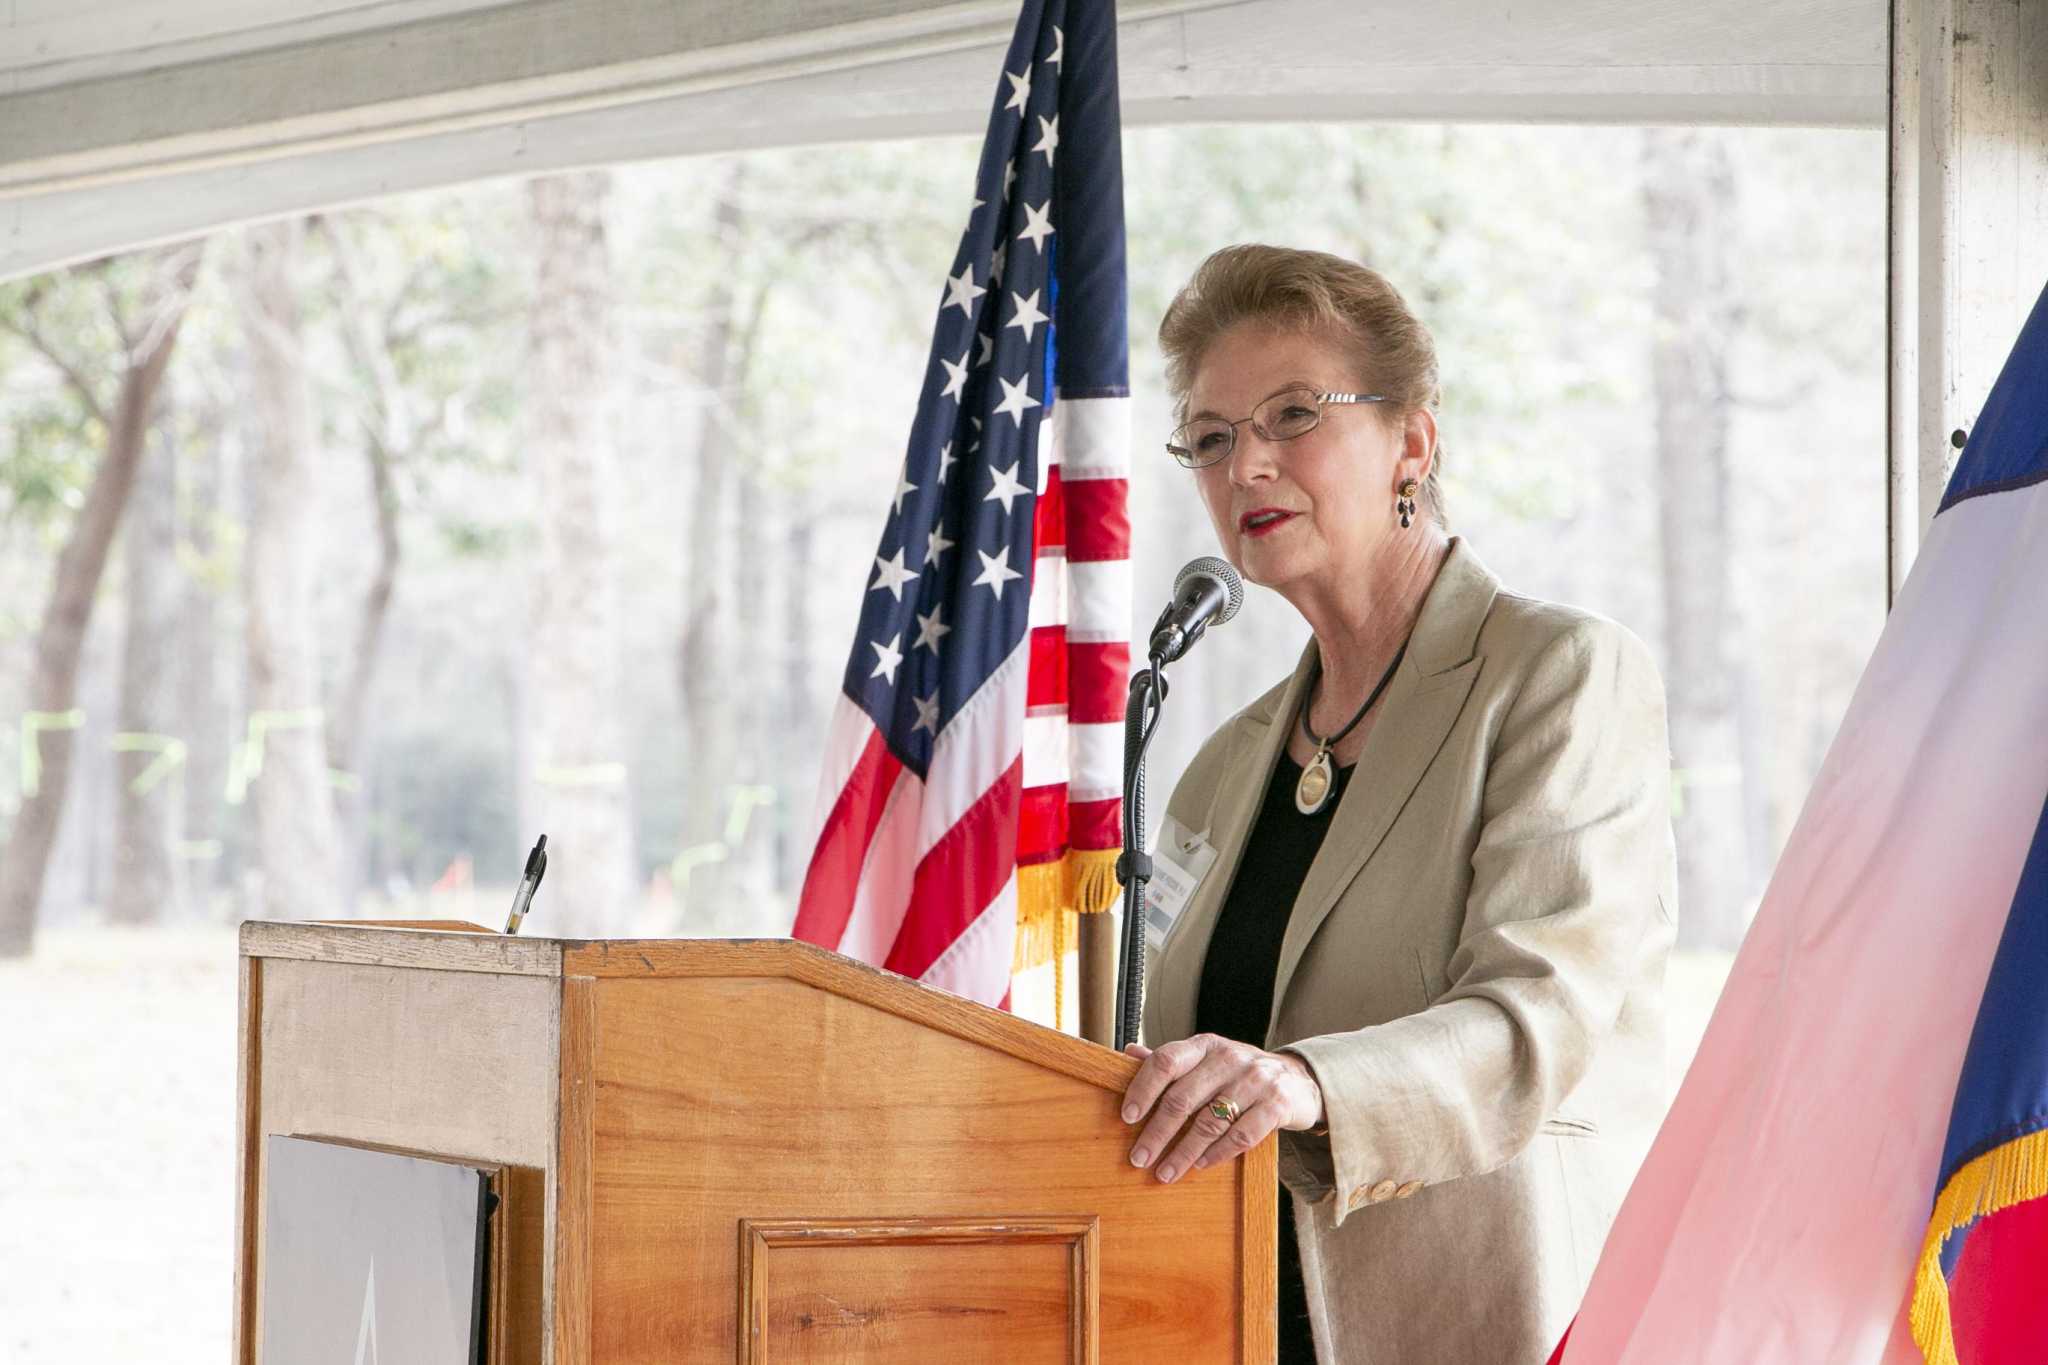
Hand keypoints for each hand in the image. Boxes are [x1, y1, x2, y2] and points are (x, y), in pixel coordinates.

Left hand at [1118, 1035, 1324, 1183]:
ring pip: (1210, 1122)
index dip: (1143, 1089)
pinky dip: (1217, 1154)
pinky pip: (1241, 1135)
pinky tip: (1200, 1165)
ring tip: (1165, 1172)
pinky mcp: (1277, 1104)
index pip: (1167, 1061)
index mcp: (1205, 1045)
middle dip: (1157, 1132)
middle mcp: (1229, 1058)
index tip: (1127, 1117)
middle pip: (1183, 1098)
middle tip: (1138, 1158)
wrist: (1298, 1079)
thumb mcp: (1207, 1059)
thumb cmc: (1240, 1073)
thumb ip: (1172, 1060)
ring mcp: (1255, 1080)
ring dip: (1183, 1152)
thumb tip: (1128, 1053)